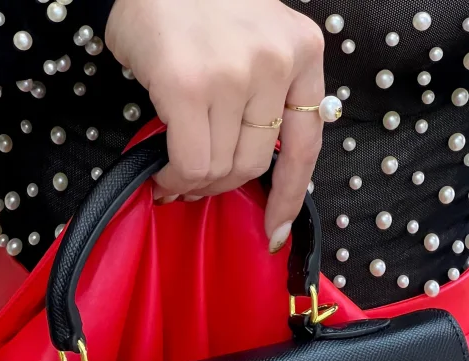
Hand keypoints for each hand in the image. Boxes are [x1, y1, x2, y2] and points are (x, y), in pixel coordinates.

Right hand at [105, 0, 325, 251]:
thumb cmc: (198, 7)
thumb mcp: (256, 40)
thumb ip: (268, 94)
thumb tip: (250, 171)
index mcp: (303, 50)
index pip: (306, 144)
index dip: (290, 197)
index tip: (275, 231)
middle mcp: (276, 60)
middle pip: (254, 164)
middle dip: (220, 186)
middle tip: (193, 183)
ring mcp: (234, 73)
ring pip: (220, 168)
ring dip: (192, 182)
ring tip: (173, 173)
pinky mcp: (189, 85)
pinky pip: (189, 163)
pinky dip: (173, 178)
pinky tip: (161, 173)